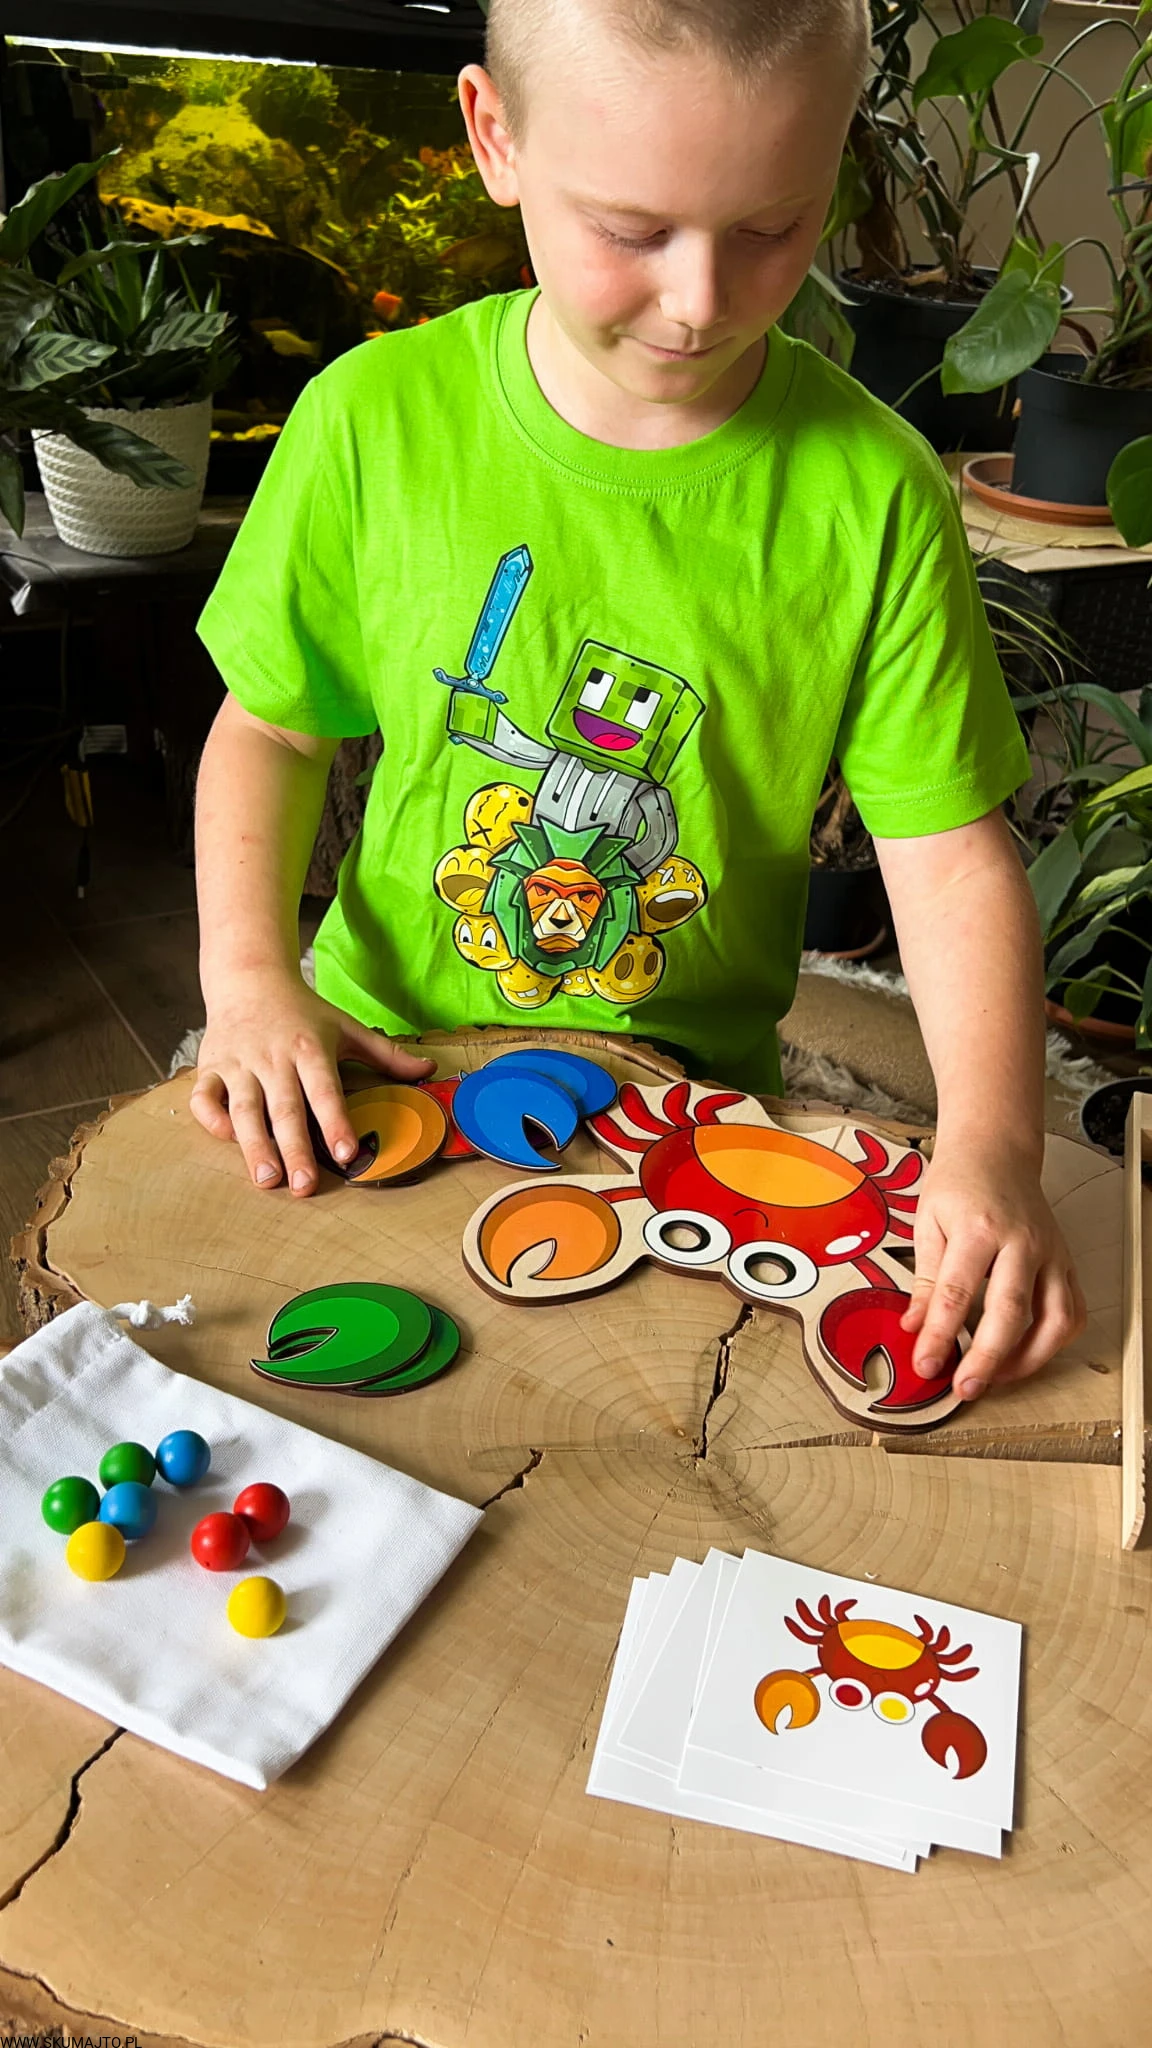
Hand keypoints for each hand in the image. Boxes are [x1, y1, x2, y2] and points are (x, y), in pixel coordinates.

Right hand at [190, 971, 432, 1195]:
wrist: (248, 977)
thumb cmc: (302, 1011)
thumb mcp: (345, 1025)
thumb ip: (386, 1053)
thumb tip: (429, 1069)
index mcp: (310, 1048)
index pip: (324, 1089)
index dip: (335, 1121)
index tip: (347, 1153)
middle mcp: (273, 1058)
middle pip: (285, 1109)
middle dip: (295, 1150)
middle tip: (305, 1187)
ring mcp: (239, 1063)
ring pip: (244, 1109)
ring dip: (254, 1146)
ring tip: (267, 1180)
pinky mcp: (210, 1067)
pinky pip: (205, 1097)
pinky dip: (212, 1119)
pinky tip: (228, 1141)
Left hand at [900, 1140, 1085, 1400]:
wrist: (997, 1151)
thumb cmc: (958, 1184)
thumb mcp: (927, 1222)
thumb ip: (924, 1279)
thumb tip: (913, 1330)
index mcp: (978, 1228)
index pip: (958, 1294)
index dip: (940, 1336)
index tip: (925, 1366)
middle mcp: (1022, 1242)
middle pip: (1011, 1312)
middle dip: (986, 1358)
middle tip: (963, 1388)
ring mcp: (1051, 1253)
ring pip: (1056, 1318)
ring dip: (1028, 1359)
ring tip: (996, 1379)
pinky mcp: (1066, 1262)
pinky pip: (1073, 1311)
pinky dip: (1055, 1341)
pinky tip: (1027, 1355)